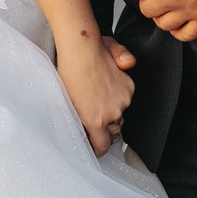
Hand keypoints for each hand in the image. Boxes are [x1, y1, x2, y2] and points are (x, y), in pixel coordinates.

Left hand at [56, 37, 135, 156]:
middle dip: (104, 128)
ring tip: (96, 97)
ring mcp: (123, 100)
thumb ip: (83, 123)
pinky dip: (118, 96)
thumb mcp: (67, 102)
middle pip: (112, 130)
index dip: (97, 148)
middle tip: (92, 116)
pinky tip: (104, 86)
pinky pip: (125, 99)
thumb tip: (94, 132)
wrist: (81, 49)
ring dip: (112, 111)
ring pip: (119, 114)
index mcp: (95, 120)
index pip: (102, 146)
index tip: (92, 146)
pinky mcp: (129, 87)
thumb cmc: (68, 73)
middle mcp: (113, 113)